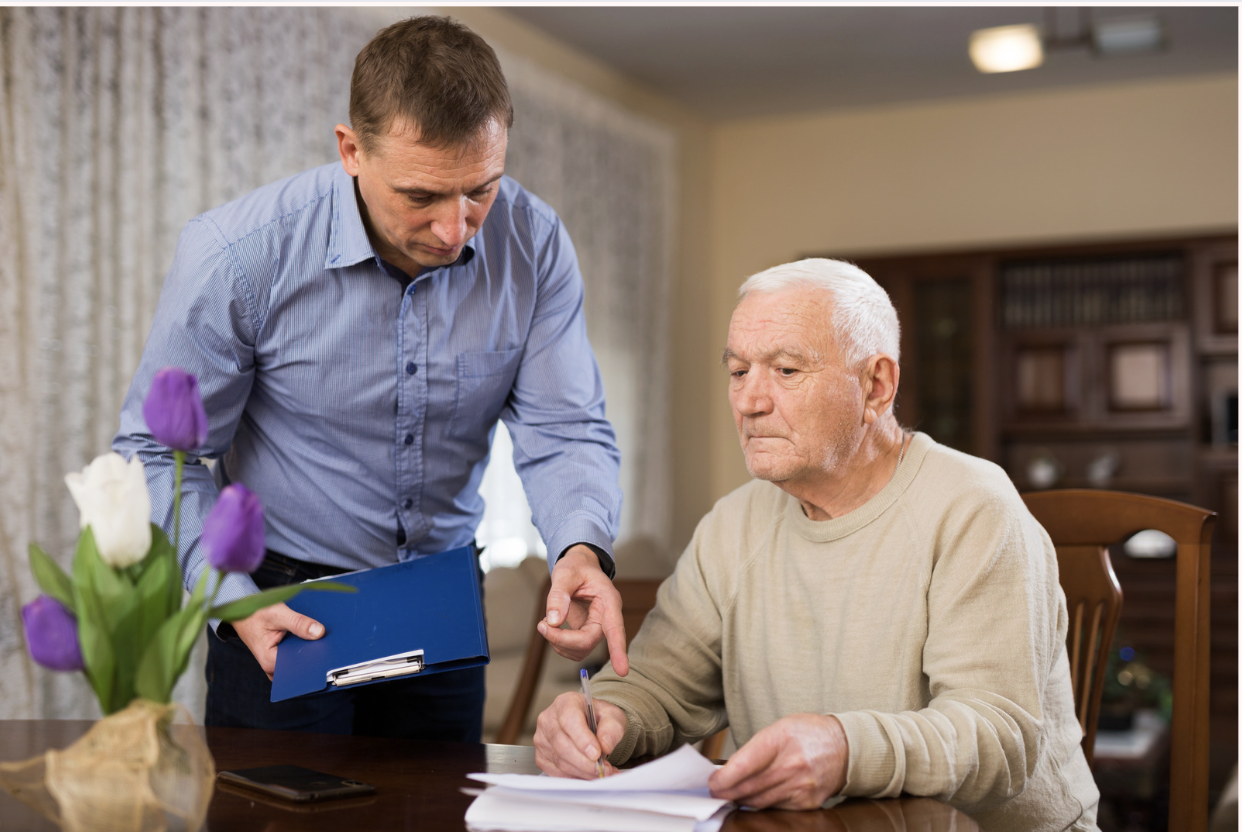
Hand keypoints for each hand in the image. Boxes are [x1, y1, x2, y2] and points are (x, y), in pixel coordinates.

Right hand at [231, 601, 324, 680]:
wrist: (242, 611)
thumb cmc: (255, 613)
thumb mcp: (278, 614)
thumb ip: (298, 623)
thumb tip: (319, 632)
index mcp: (270, 661)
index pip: (299, 666)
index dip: (314, 658)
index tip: (326, 650)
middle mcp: (273, 666)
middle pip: (300, 665)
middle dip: (313, 654)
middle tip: (325, 641)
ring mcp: (277, 663)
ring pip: (299, 661)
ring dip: (309, 650)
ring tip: (318, 637)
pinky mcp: (281, 657)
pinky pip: (296, 655)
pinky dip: (304, 646)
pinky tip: (311, 637)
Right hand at [534, 690, 626, 777]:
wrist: (589, 724)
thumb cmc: (597, 718)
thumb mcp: (612, 716)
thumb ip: (611, 728)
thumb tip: (604, 745)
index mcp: (565, 703)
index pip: (569, 720)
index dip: (582, 739)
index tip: (597, 753)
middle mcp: (548, 719)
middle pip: (563, 745)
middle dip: (586, 762)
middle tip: (604, 769)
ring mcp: (542, 739)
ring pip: (560, 762)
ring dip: (583, 772)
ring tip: (602, 772)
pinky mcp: (541, 757)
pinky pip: (556, 773)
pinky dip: (575, 777)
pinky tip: (589, 775)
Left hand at [538, 545, 628, 674]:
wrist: (578, 567)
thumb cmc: (576, 567)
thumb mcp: (566, 573)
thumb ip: (559, 595)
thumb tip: (553, 621)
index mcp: (609, 601)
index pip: (615, 629)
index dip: (618, 650)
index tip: (622, 671)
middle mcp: (606, 618)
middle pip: (588, 641)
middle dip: (563, 639)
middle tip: (541, 626)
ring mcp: (596, 627)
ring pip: (581, 650)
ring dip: (559, 643)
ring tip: (544, 624)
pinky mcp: (586, 633)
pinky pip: (574, 649)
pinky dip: (558, 643)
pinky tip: (551, 628)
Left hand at [709, 714, 847, 809]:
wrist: (844, 746)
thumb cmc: (806, 733)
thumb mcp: (779, 728)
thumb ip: (755, 748)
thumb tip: (729, 770)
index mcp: (781, 739)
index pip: (745, 764)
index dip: (724, 778)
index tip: (712, 783)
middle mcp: (792, 764)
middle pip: (749, 787)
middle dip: (727, 792)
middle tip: (715, 792)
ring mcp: (801, 786)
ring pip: (760, 801)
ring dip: (741, 800)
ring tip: (731, 795)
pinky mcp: (808, 802)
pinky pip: (776, 808)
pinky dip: (763, 804)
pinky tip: (754, 799)